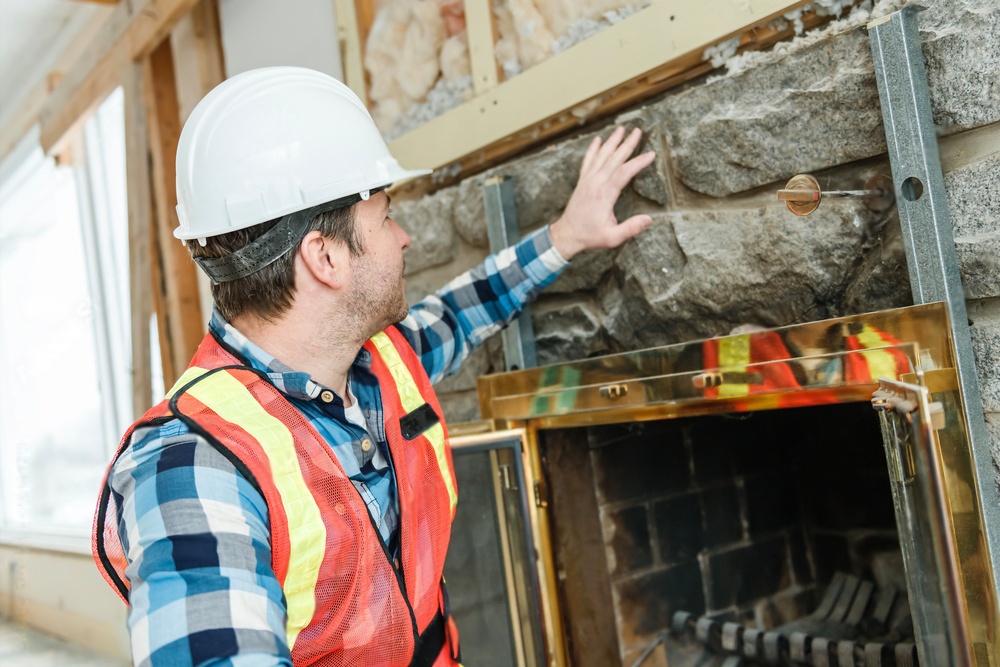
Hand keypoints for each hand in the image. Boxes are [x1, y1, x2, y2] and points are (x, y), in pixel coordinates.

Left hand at [549, 126, 655, 259]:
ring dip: (611, 142)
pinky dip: (593, 150)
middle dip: (627, 144)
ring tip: (621, 129)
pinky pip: (587, 161)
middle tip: (637, 130)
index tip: (651, 154)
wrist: (566, 235)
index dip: (638, 162)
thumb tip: (649, 219)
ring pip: (601, 156)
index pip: (624, 173)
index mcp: (604, 194)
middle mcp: (595, 183)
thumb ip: (630, 228)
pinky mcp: (582, 182)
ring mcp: (587, 181)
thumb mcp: (612, 238)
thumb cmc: (590, 236)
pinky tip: (597, 140)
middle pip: (614, 159)